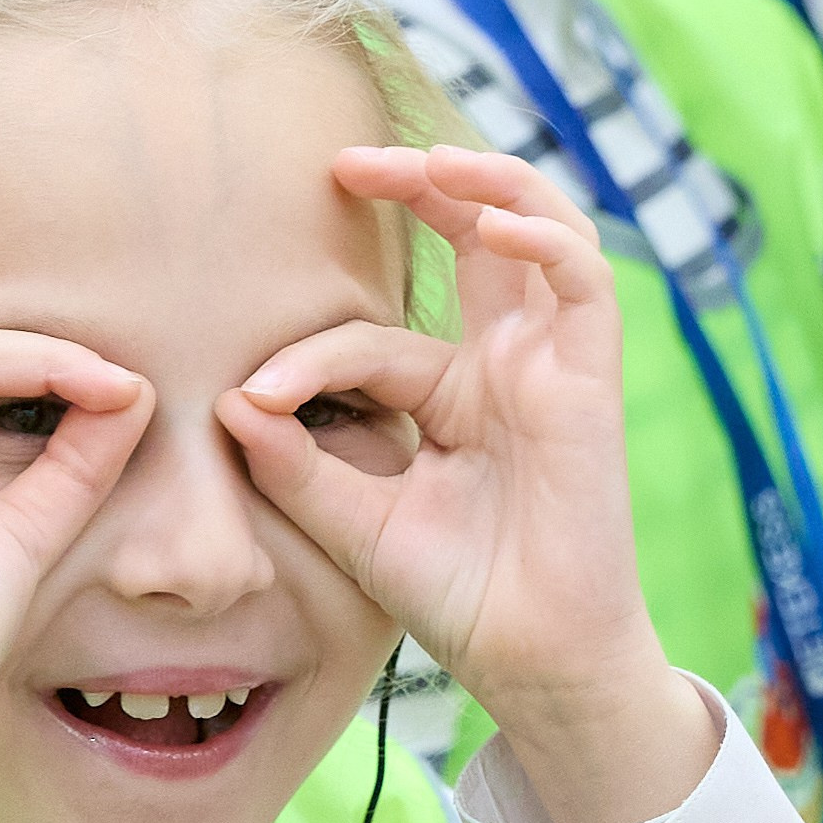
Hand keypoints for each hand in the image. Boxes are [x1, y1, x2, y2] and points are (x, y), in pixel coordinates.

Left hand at [217, 148, 715, 822]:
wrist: (530, 660)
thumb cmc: (455, 594)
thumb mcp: (353, 521)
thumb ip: (294, 461)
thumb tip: (231, 398)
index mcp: (451, 392)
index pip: (370, 339)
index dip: (307, 357)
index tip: (251, 397)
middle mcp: (504, 363)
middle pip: (472, 235)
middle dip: (416, 182)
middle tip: (343, 164)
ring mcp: (550, 364)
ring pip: (537, 230)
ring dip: (485, 181)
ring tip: (424, 162)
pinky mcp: (591, 376)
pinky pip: (580, 277)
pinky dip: (542, 234)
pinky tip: (492, 218)